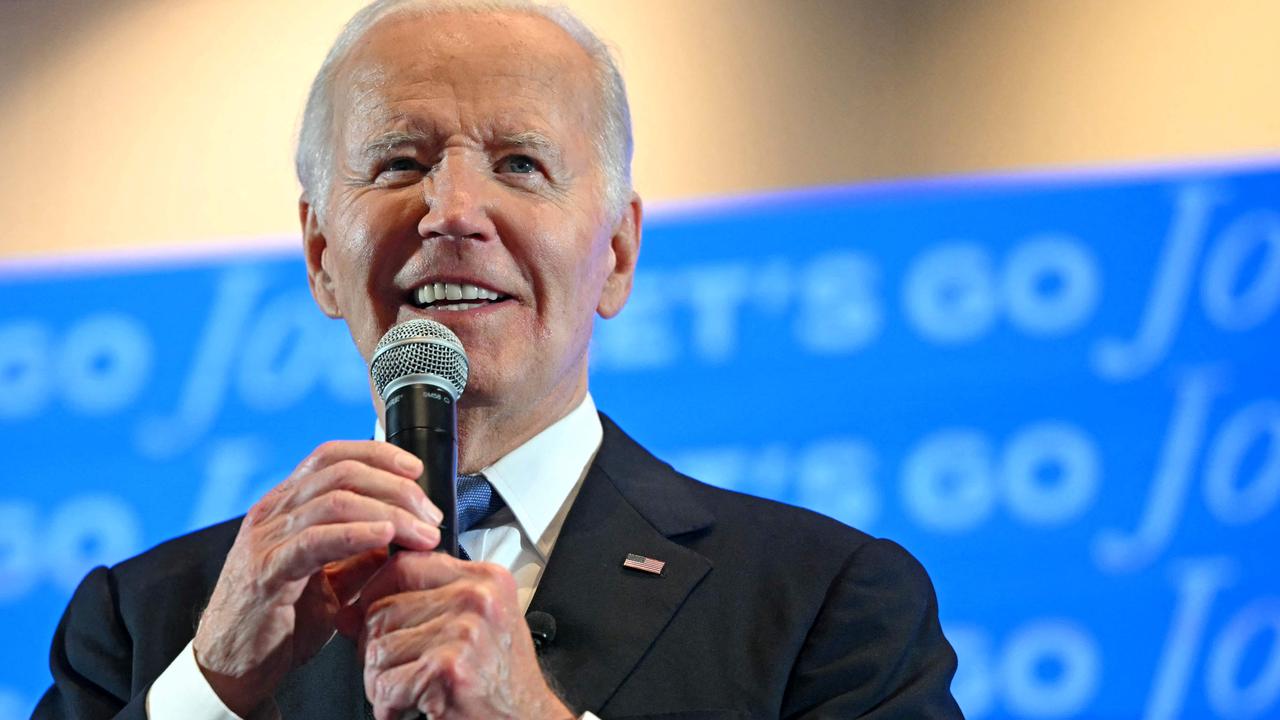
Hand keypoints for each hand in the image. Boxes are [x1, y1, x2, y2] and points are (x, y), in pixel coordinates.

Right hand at [193, 441, 441, 715]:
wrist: (232, 668)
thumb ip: (359, 555)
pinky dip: (357, 533)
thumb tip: (400, 534)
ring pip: (334, 501)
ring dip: (389, 512)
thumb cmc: (279, 624)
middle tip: (431, 514)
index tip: (416, 470)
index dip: (378, 454)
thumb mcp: (330, 582)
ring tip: (422, 533)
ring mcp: (265, 539)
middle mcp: (272, 513)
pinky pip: (315, 540)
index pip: (332, 456)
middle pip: (341, 473)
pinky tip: (385, 537)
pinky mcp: (265, 572)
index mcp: (286, 507)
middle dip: (397, 488)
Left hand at [345, 551, 573, 719]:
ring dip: (382, 682)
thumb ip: (420, 608)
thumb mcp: (475, 626)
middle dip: (377, 649)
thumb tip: (349, 613)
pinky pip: (385, 684)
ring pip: (377, 649)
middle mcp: (477, 599)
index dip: (374, 590)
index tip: (365, 613)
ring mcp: (463, 632)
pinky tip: (413, 709)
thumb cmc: (502, 681)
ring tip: (410, 693)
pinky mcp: (448, 670)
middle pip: (383, 609)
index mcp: (486, 579)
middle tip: (400, 673)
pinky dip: (389, 707)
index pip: (407, 564)